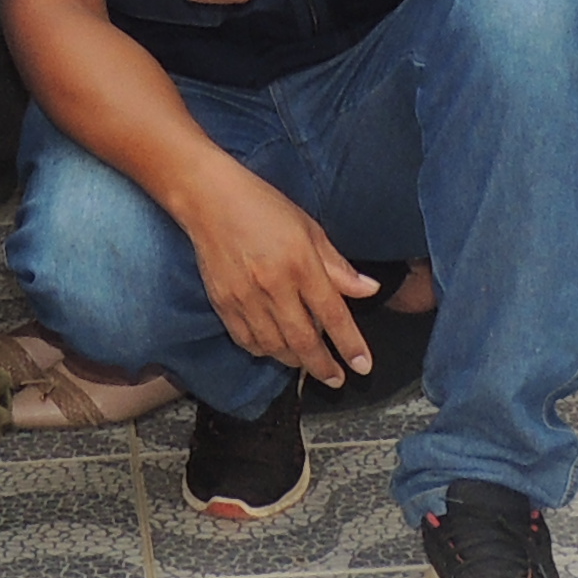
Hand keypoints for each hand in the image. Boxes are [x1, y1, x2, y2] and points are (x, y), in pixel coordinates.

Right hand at [180, 159, 377, 387]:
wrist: (209, 199)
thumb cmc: (262, 207)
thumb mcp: (309, 228)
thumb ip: (338, 266)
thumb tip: (369, 289)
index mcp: (300, 262)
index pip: (333, 314)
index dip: (350, 344)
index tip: (362, 365)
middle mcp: (273, 284)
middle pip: (304, 340)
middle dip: (323, 366)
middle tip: (336, 378)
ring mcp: (245, 297)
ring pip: (275, 346)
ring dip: (295, 361)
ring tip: (308, 362)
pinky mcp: (222, 303)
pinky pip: (247, 341)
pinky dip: (264, 351)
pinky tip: (274, 348)